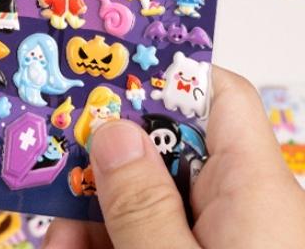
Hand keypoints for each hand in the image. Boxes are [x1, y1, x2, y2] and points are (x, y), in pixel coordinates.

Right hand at [45, 67, 304, 247]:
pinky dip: (111, 240)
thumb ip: (142, 204)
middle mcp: (245, 206)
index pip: (218, 94)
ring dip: (96, 213)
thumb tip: (111, 130)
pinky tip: (74, 247)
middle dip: (103, 165)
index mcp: (254, 189)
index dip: (160, 76)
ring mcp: (229, 239)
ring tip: (57, 238)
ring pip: (152, 201)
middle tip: (53, 176)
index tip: (97, 84)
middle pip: (165, 151)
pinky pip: (157, 236)